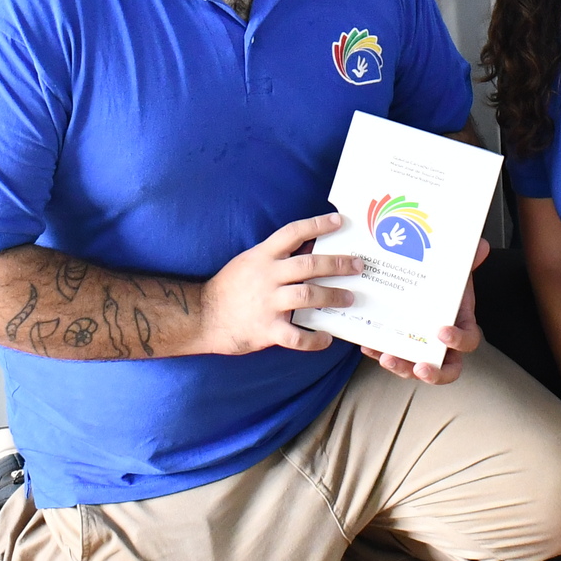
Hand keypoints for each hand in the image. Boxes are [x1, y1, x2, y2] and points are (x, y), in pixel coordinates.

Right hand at [197, 213, 362, 355]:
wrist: (202, 316)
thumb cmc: (229, 288)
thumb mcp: (249, 262)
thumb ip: (275, 257)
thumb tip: (309, 249)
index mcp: (263, 256)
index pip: (293, 232)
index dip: (317, 225)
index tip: (340, 221)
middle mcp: (267, 276)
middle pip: (309, 264)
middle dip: (337, 264)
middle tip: (358, 265)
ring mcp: (268, 303)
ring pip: (308, 295)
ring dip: (333, 296)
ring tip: (350, 298)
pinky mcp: (267, 330)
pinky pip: (297, 336)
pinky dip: (315, 338)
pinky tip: (326, 337)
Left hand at [364, 238, 487, 383]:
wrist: (428, 281)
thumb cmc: (445, 282)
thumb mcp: (455, 269)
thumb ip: (468, 259)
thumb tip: (481, 245)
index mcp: (461, 325)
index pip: (468, 341)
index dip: (458, 341)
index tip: (442, 333)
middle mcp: (443, 344)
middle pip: (446, 370)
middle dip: (433, 373)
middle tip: (419, 367)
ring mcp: (421, 348)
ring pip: (415, 368)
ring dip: (401, 367)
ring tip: (386, 357)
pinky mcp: (400, 346)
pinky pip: (392, 355)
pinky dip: (379, 352)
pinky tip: (368, 346)